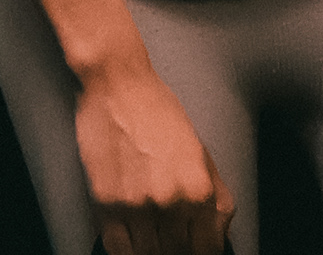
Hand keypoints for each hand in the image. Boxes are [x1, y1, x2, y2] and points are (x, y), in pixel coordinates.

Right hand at [73, 52, 232, 254]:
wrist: (117, 85)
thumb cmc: (158, 110)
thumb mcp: (202, 152)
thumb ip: (215, 197)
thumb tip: (217, 234)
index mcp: (199, 190)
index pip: (208, 250)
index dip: (202, 253)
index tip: (195, 249)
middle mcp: (170, 202)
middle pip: (177, 254)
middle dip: (178, 251)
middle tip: (173, 241)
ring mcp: (136, 205)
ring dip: (152, 251)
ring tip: (153, 238)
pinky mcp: (106, 202)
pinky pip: (118, 247)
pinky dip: (126, 250)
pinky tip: (132, 241)